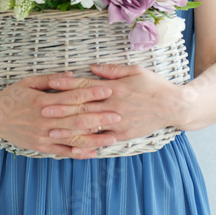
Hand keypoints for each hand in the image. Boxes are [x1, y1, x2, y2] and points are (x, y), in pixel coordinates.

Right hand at [0, 71, 120, 158]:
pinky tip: (93, 153)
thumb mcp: (28, 82)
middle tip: (119, 115)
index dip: (92, 94)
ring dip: (95, 138)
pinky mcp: (41, 146)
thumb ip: (51, 79)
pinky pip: (63, 151)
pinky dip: (79, 153)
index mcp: (43, 101)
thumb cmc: (11, 96)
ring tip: (112, 137)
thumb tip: (72, 75)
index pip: (73, 97)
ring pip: (74, 138)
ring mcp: (44, 135)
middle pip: (78, 118)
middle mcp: (45, 120)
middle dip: (100, 117)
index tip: (108, 91)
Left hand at [41, 63, 184, 157]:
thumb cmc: (153, 85)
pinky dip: (87, 143)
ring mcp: (118, 121)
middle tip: (42, 110)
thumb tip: (91, 67)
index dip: (67, 85)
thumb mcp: (134, 70)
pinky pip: (102, 140)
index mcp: (114, 88)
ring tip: (51, 131)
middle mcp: (113, 105)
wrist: (174, 106)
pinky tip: (74, 146)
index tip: (51, 84)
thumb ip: (111, 70)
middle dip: (61, 109)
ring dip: (69, 129)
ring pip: (89, 126)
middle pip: (83, 107)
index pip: (86, 86)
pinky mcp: (124, 134)